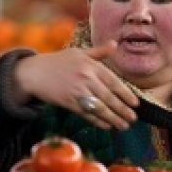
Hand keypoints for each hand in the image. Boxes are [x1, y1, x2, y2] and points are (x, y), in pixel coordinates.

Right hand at [13, 41, 139, 129]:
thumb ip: (99, 51)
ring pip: (100, 108)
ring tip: (124, 126)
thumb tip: (115, 44)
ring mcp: (77, 92)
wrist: (34, 72)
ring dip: (113, 118)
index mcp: (91, 66)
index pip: (114, 82)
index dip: (126, 94)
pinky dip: (98, 121)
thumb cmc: (59, 62)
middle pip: (109, 97)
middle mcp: (86, 79)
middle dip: (123, 110)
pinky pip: (87, 114)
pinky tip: (107, 126)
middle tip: (133, 118)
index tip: (136, 104)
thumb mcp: (79, 52)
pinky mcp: (69, 103)